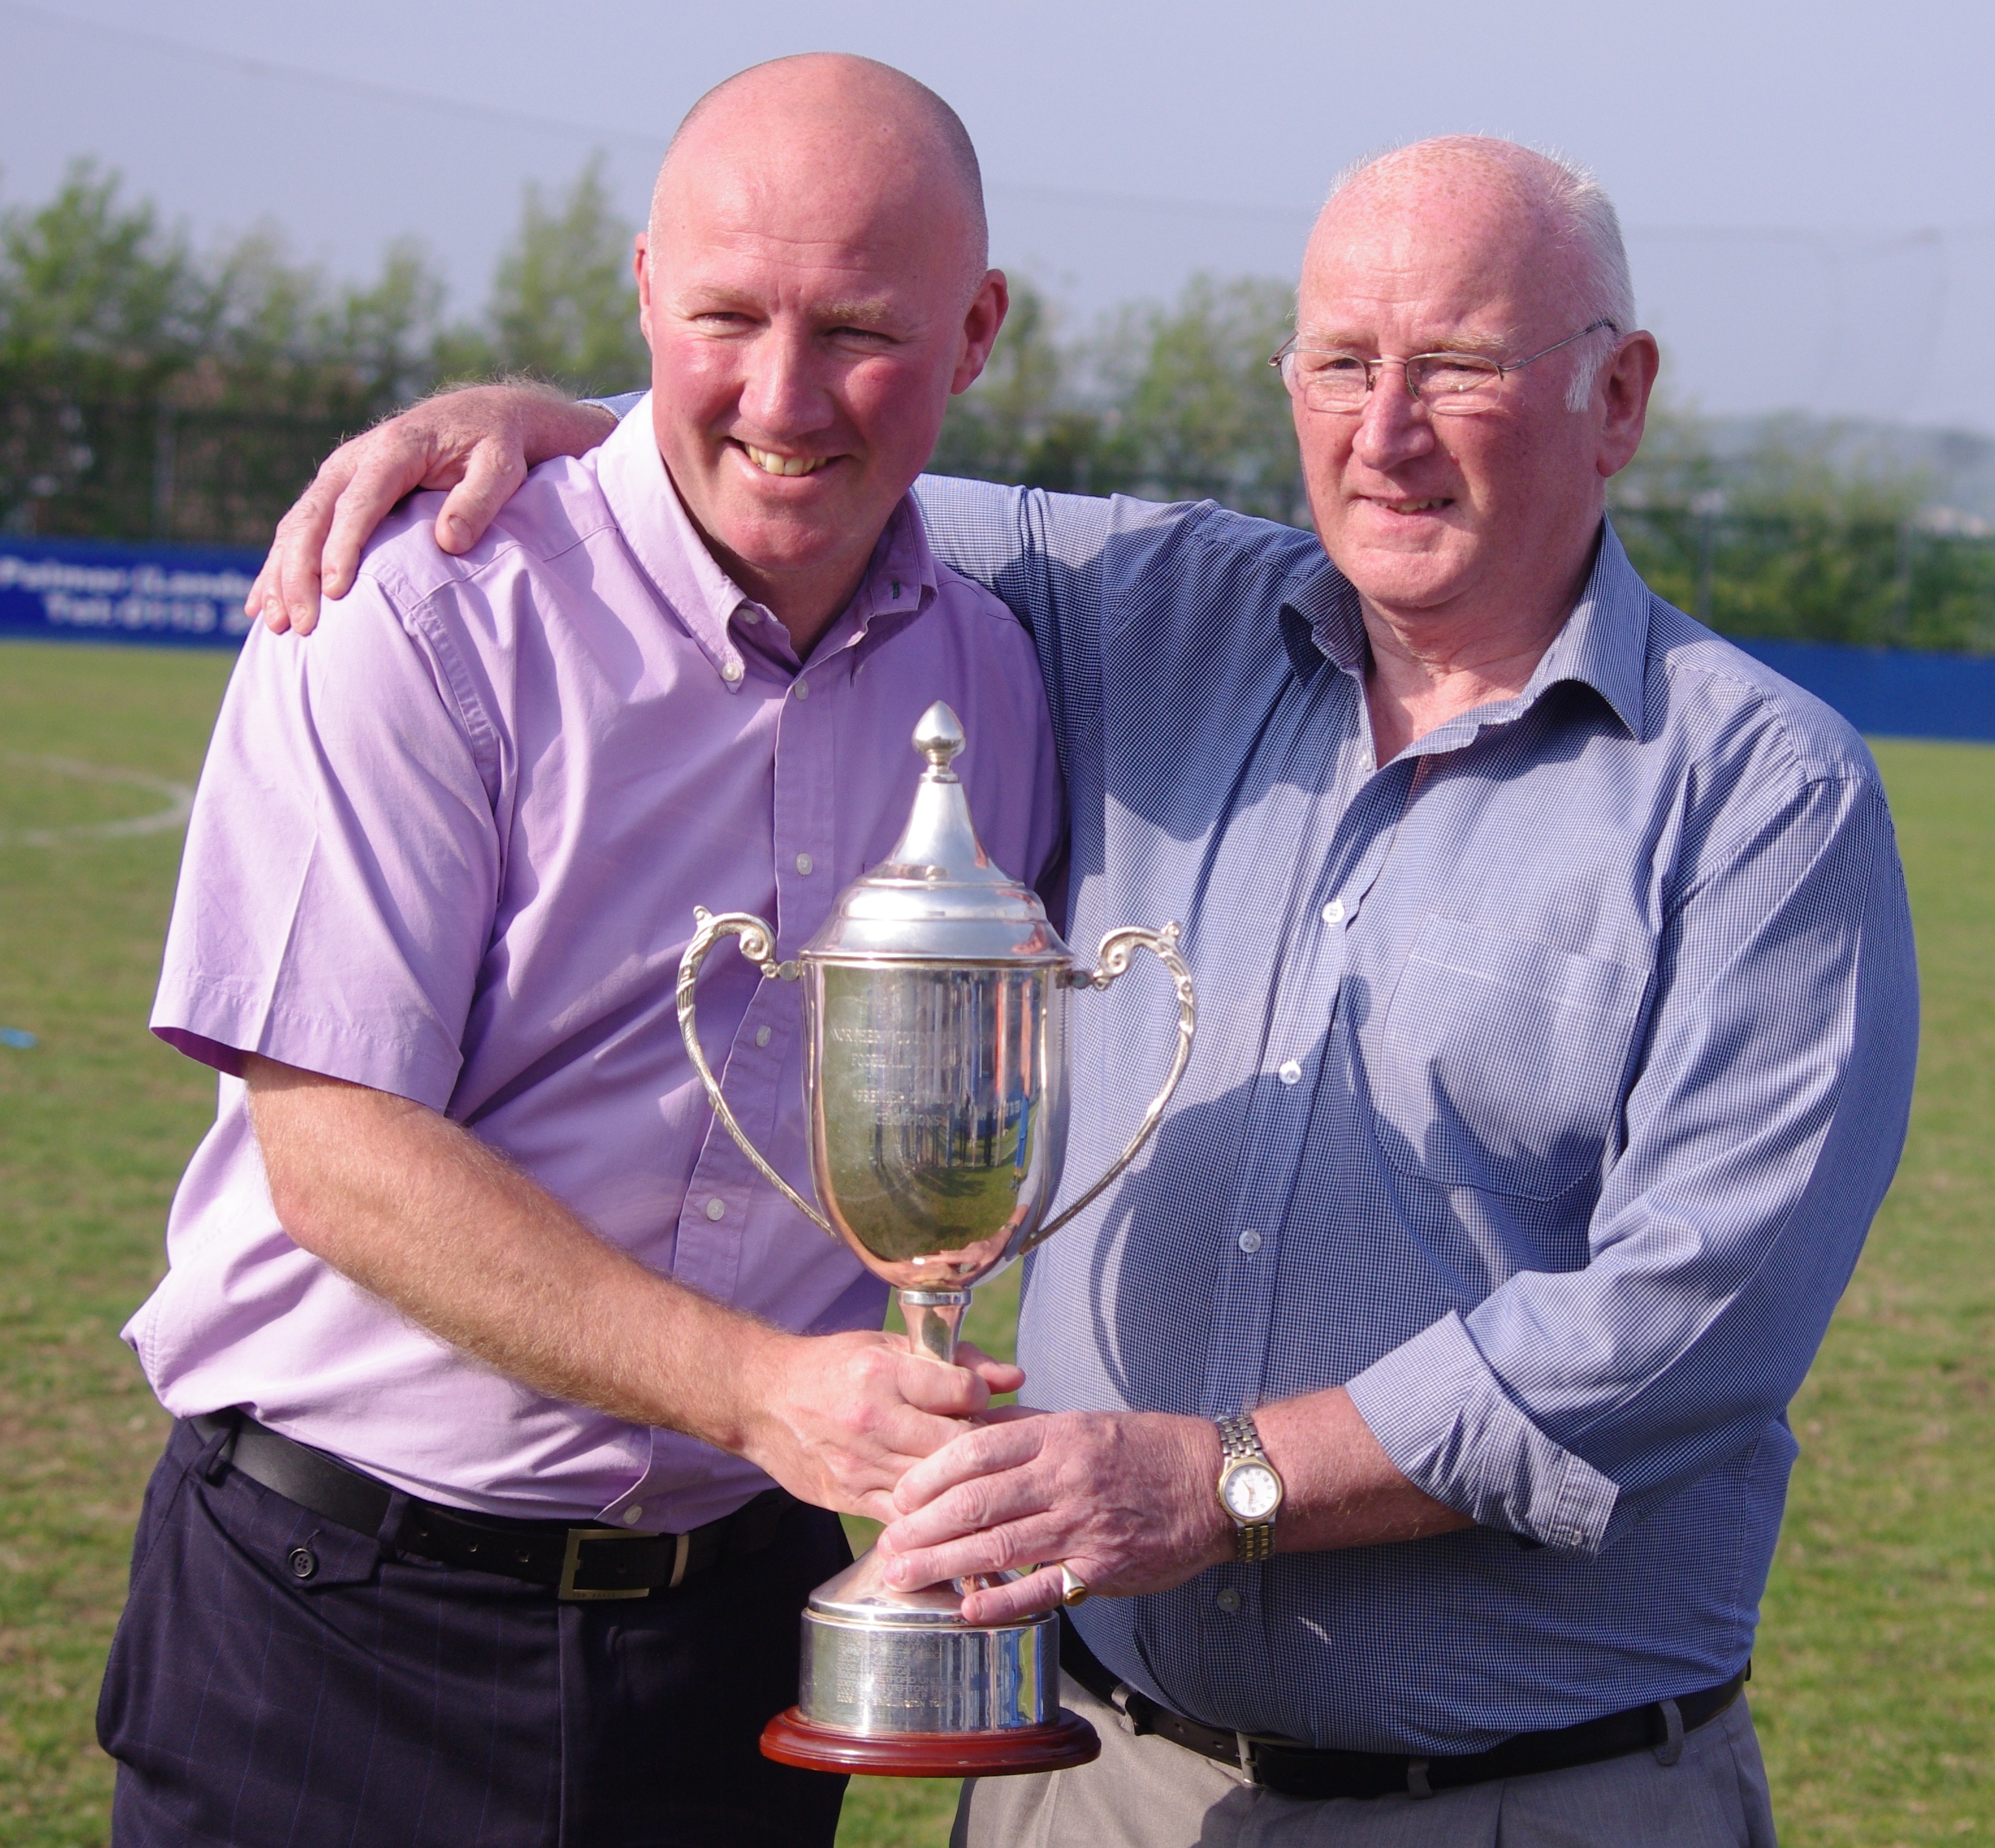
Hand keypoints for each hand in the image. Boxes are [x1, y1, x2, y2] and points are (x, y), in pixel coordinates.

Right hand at [248, 384, 618, 636]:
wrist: (479, 416)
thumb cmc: (494, 447)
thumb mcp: (500, 468)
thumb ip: (478, 501)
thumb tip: (449, 540)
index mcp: (394, 449)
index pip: (359, 503)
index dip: (343, 547)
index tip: (335, 591)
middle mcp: (354, 459)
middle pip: (314, 517)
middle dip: (300, 572)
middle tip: (302, 625)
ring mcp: (339, 475)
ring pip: (296, 525)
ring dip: (279, 575)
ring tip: (275, 624)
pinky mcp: (335, 491)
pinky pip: (297, 529)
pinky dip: (278, 566)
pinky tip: (262, 605)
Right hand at [734, 1331, 1024, 1523]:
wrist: (764, 1399)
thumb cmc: (836, 1366)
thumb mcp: (893, 1345)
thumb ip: (959, 1361)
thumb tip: (1016, 1378)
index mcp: (885, 1370)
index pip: (965, 1392)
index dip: (983, 1397)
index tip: (981, 1401)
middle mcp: (873, 1419)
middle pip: (957, 1445)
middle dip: (983, 1449)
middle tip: (993, 1449)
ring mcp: (860, 1464)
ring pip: (936, 1487)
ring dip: (963, 1486)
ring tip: (979, 1481)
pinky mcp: (850, 1497)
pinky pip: (906, 1519)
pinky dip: (931, 1517)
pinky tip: (949, 1513)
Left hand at [875, 1408, 1231, 1623]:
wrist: (1217, 1483)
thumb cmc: (1147, 1449)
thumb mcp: (1086, 1423)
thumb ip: (1030, 1430)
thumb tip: (971, 1431)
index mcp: (1058, 1434)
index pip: (977, 1449)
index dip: (930, 1474)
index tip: (901, 1494)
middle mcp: (1065, 1477)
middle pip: (976, 1501)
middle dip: (922, 1526)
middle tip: (887, 1544)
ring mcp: (1083, 1525)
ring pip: (998, 1545)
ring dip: (943, 1564)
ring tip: (904, 1576)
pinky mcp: (1103, 1570)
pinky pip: (1041, 1589)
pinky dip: (999, 1601)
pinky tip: (965, 1609)